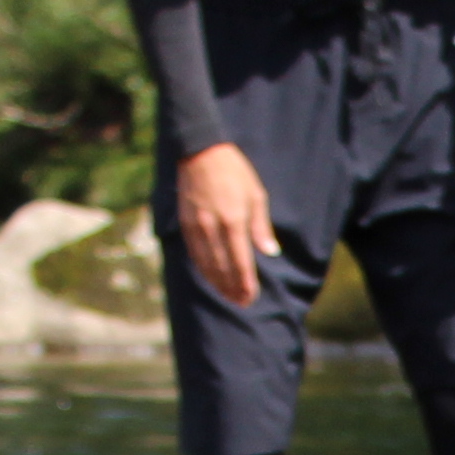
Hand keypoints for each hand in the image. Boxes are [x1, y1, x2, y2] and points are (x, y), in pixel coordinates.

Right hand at [176, 141, 276, 308]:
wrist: (201, 152)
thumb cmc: (234, 172)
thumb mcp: (256, 195)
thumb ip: (261, 227)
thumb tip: (270, 252)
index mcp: (234, 220)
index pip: (241, 262)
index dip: (246, 283)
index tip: (251, 297)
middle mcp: (213, 226)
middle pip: (223, 268)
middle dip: (232, 288)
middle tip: (242, 303)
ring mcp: (196, 225)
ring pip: (206, 264)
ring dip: (217, 284)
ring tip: (228, 296)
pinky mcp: (184, 222)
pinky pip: (193, 253)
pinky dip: (203, 269)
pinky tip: (211, 278)